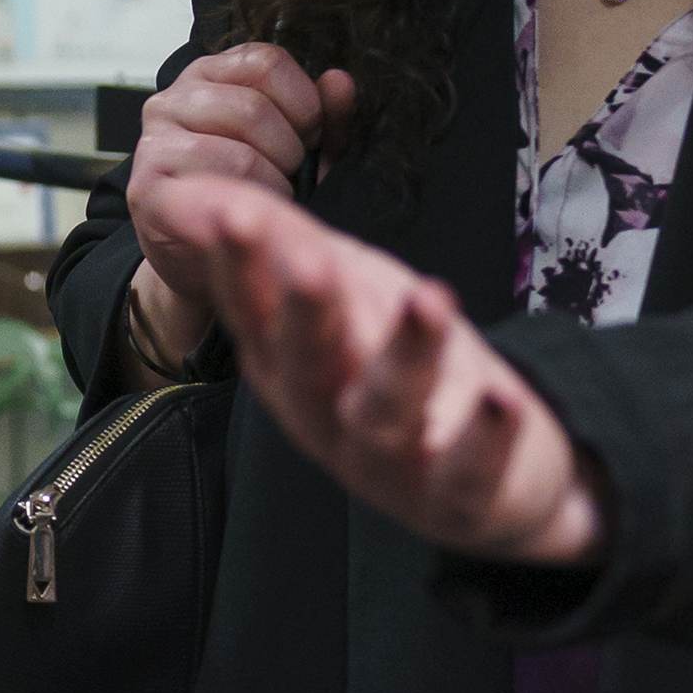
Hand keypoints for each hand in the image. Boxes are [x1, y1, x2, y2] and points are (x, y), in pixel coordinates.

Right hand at [121, 44, 356, 360]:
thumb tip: (339, 81)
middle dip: (290, 151)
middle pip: (255, 107)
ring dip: (271, 183)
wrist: (210, 258)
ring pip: (239, 151)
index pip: (265, 61)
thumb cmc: (257, 195)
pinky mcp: (144, 186)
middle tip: (288, 176)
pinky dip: (248, 204)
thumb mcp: (302, 152)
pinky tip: (247, 212)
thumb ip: (324, 120)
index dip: (303, 102)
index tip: (308, 135)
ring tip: (269, 197)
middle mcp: (172, 99)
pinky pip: (215, 186)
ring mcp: (152, 140)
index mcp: (210, 76)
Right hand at [165, 175, 604, 566]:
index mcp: (285, 364)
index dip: (241, 267)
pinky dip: (483, 440)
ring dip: (406, 357)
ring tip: (429, 297)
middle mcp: (324, 415)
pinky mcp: (457, 497)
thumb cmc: (392, 366)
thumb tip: (192, 194)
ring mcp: (387, 462)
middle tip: (308, 261)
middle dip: (307, 313)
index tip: (233, 216)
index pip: (253, 312)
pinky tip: (501, 398)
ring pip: (386, 414)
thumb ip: (281, 240)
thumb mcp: (342, 291)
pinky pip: (466, 475)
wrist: (482, 480)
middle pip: (308, 365)